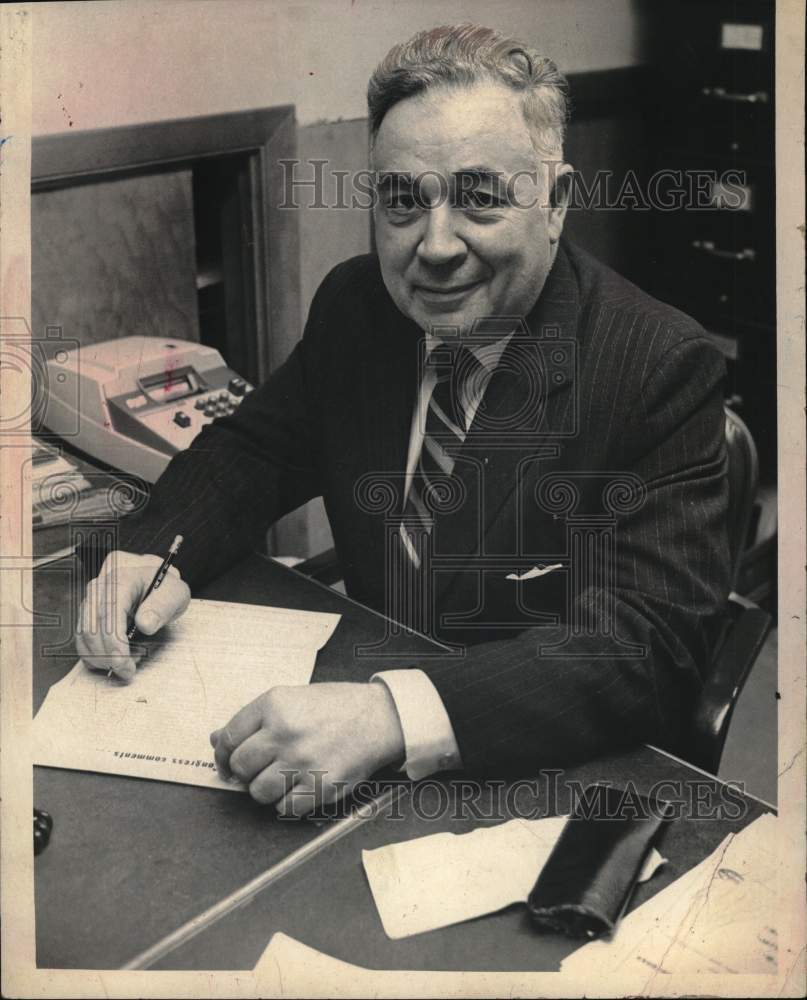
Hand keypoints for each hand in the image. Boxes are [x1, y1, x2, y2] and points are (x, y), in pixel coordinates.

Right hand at [75, 550, 190, 681]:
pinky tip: (114, 658)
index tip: (125, 664)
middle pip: (92, 629)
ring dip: (101, 658)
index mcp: (121, 579)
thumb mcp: (174, 594)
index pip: (109, 614)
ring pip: (83, 636)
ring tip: (125, 663)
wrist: (153, 582)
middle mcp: (100, 588)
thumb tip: (145, 624)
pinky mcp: (85, 613)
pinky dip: (95, 655)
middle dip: (107, 656)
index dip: (114, 644)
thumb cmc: (164, 588)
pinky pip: (81, 639)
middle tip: (127, 671)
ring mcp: (89, 600)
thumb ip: (162, 606)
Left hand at [209, 682, 404, 815]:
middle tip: (259, 768)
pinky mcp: (320, 786)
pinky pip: (285, 808)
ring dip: (266, 788)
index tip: (226, 762)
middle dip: (245, 772)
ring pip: (259, 792)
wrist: (379, 718)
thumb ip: (253, 719)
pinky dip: (287, 802)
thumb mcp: (291, 699)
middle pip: (241, 767)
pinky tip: (300, 786)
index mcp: (275, 705)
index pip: (229, 738)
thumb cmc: (335, 707)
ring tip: (283, 776)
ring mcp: (303, 761)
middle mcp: (285, 732)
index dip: (223, 755)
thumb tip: (216, 740)